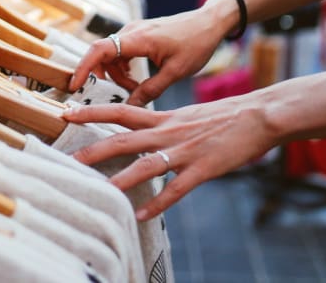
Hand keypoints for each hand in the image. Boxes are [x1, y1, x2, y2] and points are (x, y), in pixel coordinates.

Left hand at [62, 93, 278, 219]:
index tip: (67, 111)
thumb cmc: (224, 115)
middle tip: (69, 158)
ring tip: (101, 191)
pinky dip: (159, 203)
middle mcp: (169, 131)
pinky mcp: (203, 168)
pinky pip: (177, 189)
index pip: (120, 110)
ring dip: (122, 178)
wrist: (258, 115)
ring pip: (147, 164)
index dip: (92, 111)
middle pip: (124, 138)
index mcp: (164, 117)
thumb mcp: (187, 114)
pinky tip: (143, 215)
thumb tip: (143, 132)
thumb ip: (164, 123)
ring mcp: (185, 150)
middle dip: (95, 149)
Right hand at [68, 3, 231, 105]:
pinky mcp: (139, 34)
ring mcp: (134, 31)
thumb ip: (150, 90)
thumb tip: (130, 107)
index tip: (75, 86)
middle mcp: (132, 31)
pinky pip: (121, 51)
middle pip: (102, 54)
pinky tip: (138, 80)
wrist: (209, 23)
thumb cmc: (196, 44)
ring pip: (111, 54)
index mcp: (139, 38)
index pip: (100, 50)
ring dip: (116, 74)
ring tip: (135, 88)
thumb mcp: (175, 72)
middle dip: (103, 76)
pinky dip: (123, 67)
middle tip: (117, 94)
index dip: (84, 67)